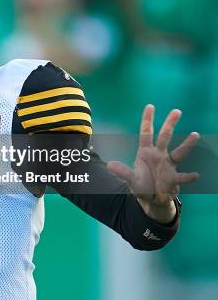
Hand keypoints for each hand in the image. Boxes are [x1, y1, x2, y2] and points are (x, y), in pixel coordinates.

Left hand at [107, 105, 199, 222]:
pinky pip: (182, 177)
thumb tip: (109, 165)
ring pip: (179, 153)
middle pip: (165, 137)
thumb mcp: (130, 179)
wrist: (151, 199)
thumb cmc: (141, 185)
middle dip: (170, 124)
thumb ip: (122, 172)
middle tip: (177, 111)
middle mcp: (159, 155)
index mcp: (146, 152)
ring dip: (187, 144)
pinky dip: (188, 177)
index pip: (146, 133)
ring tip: (195, 134)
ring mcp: (168, 166)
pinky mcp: (174, 179)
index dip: (147, 120)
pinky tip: (195, 175)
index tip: (150, 106)